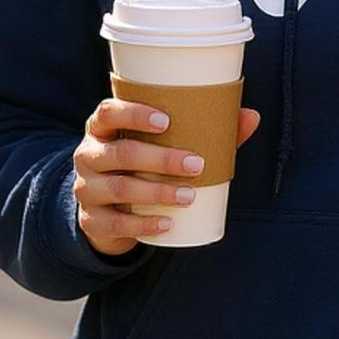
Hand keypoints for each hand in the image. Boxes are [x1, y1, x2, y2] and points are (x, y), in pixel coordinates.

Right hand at [73, 98, 262, 256]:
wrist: (108, 209)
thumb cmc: (142, 165)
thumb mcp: (162, 145)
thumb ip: (206, 131)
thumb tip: (251, 116)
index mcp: (103, 129)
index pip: (107, 112)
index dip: (132, 113)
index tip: (166, 120)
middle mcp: (89, 155)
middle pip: (120, 153)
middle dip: (160, 159)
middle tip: (197, 164)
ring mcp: (87, 189)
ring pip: (119, 189)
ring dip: (157, 192)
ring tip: (189, 195)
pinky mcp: (92, 220)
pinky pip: (116, 224)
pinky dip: (143, 225)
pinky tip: (167, 223)